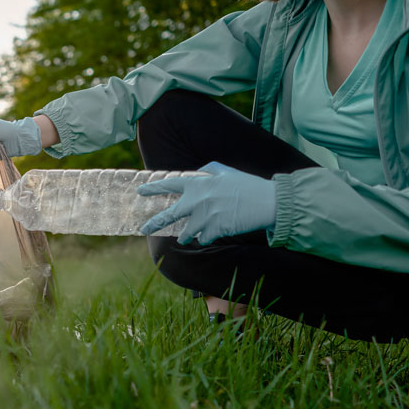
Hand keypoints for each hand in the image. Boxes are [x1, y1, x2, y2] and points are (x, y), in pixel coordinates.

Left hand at [138, 162, 275, 244]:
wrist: (267, 202)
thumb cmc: (248, 185)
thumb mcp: (226, 171)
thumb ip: (208, 170)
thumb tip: (196, 172)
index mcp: (198, 183)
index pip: (169, 185)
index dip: (153, 188)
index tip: (141, 192)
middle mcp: (197, 200)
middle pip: (169, 215)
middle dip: (154, 223)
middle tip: (144, 229)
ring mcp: (204, 216)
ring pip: (187, 233)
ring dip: (186, 236)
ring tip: (185, 238)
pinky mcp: (214, 230)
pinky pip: (203, 238)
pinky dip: (207, 237)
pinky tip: (215, 232)